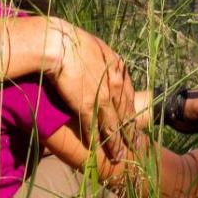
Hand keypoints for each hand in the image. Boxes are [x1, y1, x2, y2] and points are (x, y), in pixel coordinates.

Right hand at [47, 20, 135, 161]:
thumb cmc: (75, 42)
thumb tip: (106, 64)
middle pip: (125, 114)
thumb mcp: (99, 48)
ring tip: (120, 156)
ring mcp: (101, 97)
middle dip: (131, 133)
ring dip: (116, 142)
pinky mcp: (85, 105)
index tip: (135, 124)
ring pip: (113, 124)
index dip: (132, 114)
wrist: (60, 44)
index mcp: (118, 70)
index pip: (128, 97)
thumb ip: (106, 61)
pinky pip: (93, 126)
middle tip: (137, 147)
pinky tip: (98, 150)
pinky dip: (96, 139)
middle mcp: (114, 86)